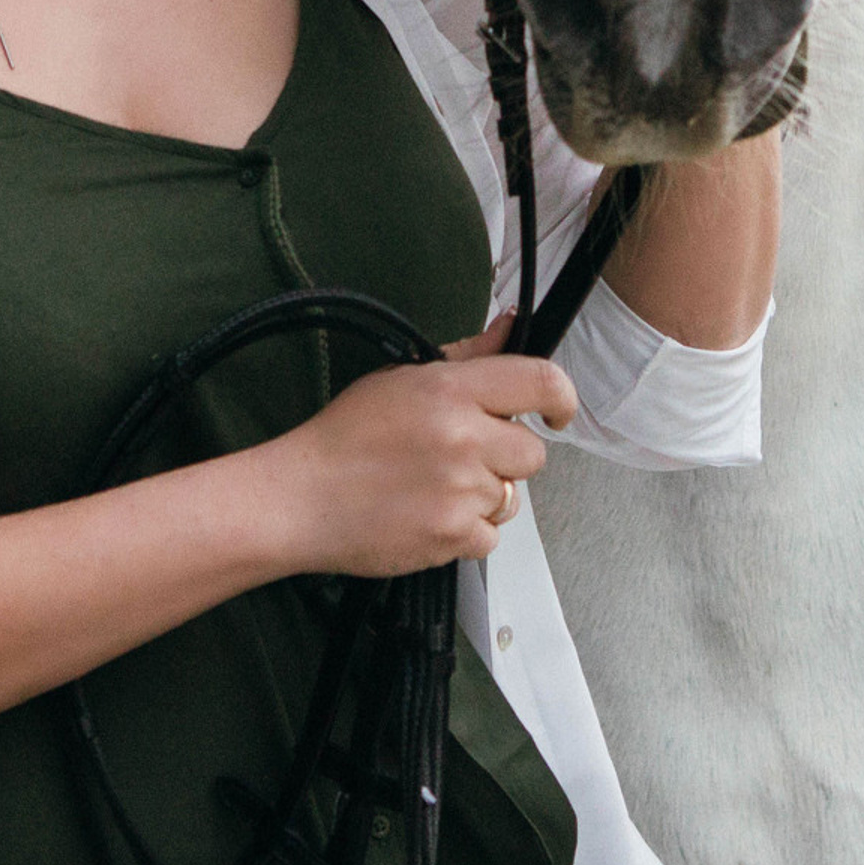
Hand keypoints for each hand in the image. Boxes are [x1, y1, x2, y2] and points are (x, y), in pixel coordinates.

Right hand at [253, 318, 576, 581]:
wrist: (303, 496)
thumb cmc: (346, 435)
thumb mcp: (403, 377)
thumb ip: (466, 356)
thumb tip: (509, 327)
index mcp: (450, 390)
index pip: (540, 381)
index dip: (561, 398)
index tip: (556, 411)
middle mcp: (462, 437)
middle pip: (532, 453)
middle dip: (506, 456)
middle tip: (464, 455)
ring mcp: (460, 491)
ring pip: (512, 498)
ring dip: (484, 496)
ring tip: (436, 486)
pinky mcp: (453, 537)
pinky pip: (490, 537)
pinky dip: (466, 532)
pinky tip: (429, 513)